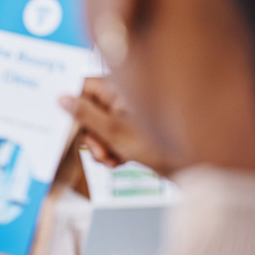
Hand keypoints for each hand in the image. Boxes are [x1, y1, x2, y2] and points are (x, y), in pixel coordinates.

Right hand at [60, 77, 177, 175]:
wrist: (192, 167)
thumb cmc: (159, 147)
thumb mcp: (113, 132)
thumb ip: (84, 114)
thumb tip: (62, 98)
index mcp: (118, 87)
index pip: (83, 86)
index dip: (73, 105)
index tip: (69, 123)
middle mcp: (123, 95)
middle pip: (89, 109)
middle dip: (90, 134)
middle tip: (98, 151)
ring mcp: (128, 112)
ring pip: (99, 125)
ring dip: (100, 146)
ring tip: (111, 159)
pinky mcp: (133, 127)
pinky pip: (111, 134)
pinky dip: (112, 149)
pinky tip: (120, 160)